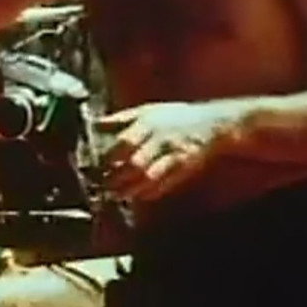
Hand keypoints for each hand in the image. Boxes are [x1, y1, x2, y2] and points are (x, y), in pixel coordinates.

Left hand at [95, 102, 234, 202]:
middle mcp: (161, 139)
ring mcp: (174, 154)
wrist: (212, 123)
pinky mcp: (185, 168)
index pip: (125, 141)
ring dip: (131, 189)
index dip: (110, 155)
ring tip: (117, 195)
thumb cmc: (174, 116)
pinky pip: (166, 184)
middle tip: (104, 185)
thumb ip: (120, 119)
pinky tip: (139, 196)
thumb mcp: (146, 110)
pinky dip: (151, 192)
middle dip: (117, 177)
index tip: (98, 164)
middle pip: (136, 162)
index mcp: (148, 123)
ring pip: (150, 177)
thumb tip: (94, 124)